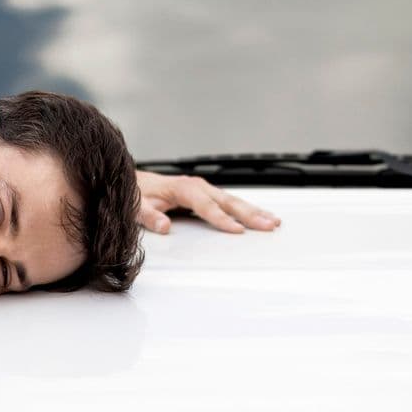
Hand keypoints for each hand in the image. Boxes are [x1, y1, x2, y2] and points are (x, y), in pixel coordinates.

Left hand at [135, 170, 279, 234]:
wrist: (137, 181)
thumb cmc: (138, 194)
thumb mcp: (137, 206)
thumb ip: (150, 216)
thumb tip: (164, 226)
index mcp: (184, 188)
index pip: (207, 206)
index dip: (222, 219)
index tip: (238, 230)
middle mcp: (198, 186)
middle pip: (229, 202)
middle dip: (250, 215)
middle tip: (269, 225)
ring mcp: (205, 189)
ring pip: (234, 201)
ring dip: (255, 211)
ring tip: (274, 222)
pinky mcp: (208, 194)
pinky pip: (230, 202)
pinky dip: (247, 209)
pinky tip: (260, 216)